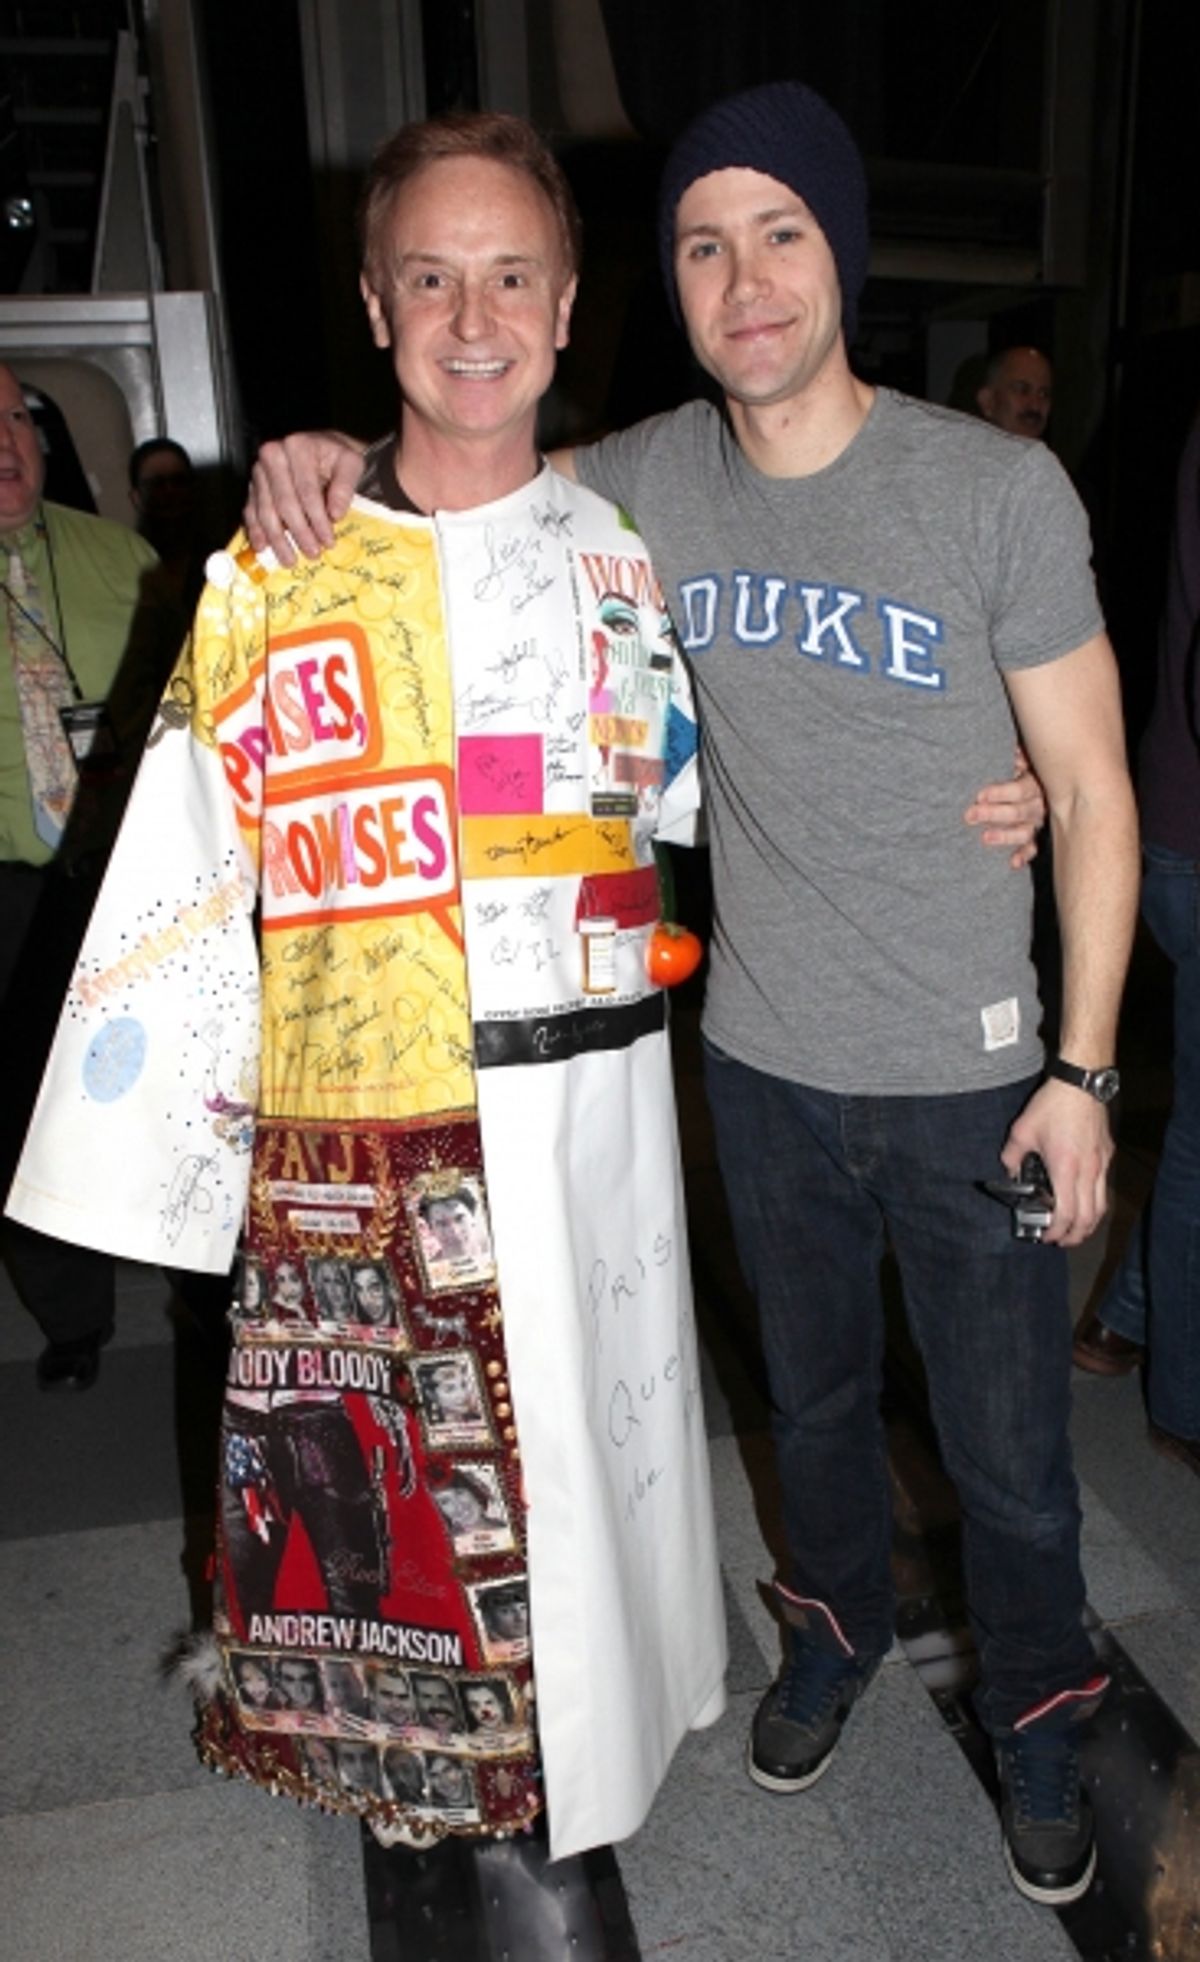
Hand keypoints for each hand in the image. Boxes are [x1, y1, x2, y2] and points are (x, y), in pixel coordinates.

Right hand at [243, 431, 366, 563]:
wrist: (321, 448)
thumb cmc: (335, 456)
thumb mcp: (351, 463)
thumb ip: (345, 486)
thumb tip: (335, 513)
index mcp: (297, 447)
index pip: (307, 490)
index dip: (317, 520)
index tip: (328, 541)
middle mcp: (273, 456)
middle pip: (284, 502)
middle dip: (299, 533)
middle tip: (312, 553)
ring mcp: (259, 472)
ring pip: (265, 510)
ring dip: (277, 539)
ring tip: (289, 559)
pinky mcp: (253, 485)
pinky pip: (251, 510)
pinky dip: (256, 530)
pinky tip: (262, 546)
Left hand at [963, 746, 1045, 868]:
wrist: (1047, 774)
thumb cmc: (1024, 761)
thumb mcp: (1022, 753)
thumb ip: (1017, 752)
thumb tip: (1010, 749)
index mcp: (1037, 781)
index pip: (1020, 790)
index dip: (1000, 793)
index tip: (979, 795)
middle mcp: (1041, 802)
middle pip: (1019, 811)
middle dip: (993, 814)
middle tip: (970, 815)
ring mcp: (1039, 820)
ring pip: (1025, 831)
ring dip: (1005, 836)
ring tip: (984, 838)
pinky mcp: (1036, 834)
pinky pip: (1033, 846)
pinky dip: (1024, 855)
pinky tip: (1013, 862)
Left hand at [1000, 1078, 1112, 1246]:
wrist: (1082, 1082)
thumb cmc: (1054, 1105)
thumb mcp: (1022, 1130)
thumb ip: (1012, 1155)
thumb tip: (1010, 1170)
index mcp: (1065, 1169)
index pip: (1066, 1214)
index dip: (1057, 1231)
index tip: (1047, 1237)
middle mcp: (1088, 1171)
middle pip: (1088, 1218)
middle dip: (1075, 1236)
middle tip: (1062, 1241)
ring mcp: (1101, 1164)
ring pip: (1100, 1206)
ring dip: (1088, 1223)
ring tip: (1075, 1229)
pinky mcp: (1106, 1155)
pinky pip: (1103, 1188)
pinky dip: (1094, 1203)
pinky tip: (1082, 1201)